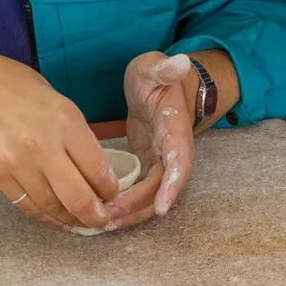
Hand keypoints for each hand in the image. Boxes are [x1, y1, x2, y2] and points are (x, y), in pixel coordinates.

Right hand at [0, 51, 121, 232]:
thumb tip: (98, 172)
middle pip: (77, 197)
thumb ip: (76, 136)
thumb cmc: (17, 87)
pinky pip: (27, 206)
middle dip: (96, 216)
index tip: (113, 194)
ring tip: (81, 221)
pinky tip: (56, 217)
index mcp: (64, 120)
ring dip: (71, 219)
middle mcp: (42, 144)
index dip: (110, 188)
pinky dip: (45, 216)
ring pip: (52, 206)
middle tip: (104, 220)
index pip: (98, 168)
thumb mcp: (58, 101)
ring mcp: (16, 162)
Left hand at [118, 52, 196, 226]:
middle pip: (162, 186)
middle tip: (110, 216)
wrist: (156, 82)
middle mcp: (172, 150)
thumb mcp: (153, 67)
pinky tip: (104, 213)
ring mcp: (160, 160)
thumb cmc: (155, 75)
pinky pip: (140, 191)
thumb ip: (163, 69)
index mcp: (176, 128)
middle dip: (139, 205)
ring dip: (131, 211)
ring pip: (151, 195)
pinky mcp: (147, 164)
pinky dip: (126, 204)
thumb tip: (180, 63)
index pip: (180, 161)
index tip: (162, 207)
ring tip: (104, 222)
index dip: (172, 185)